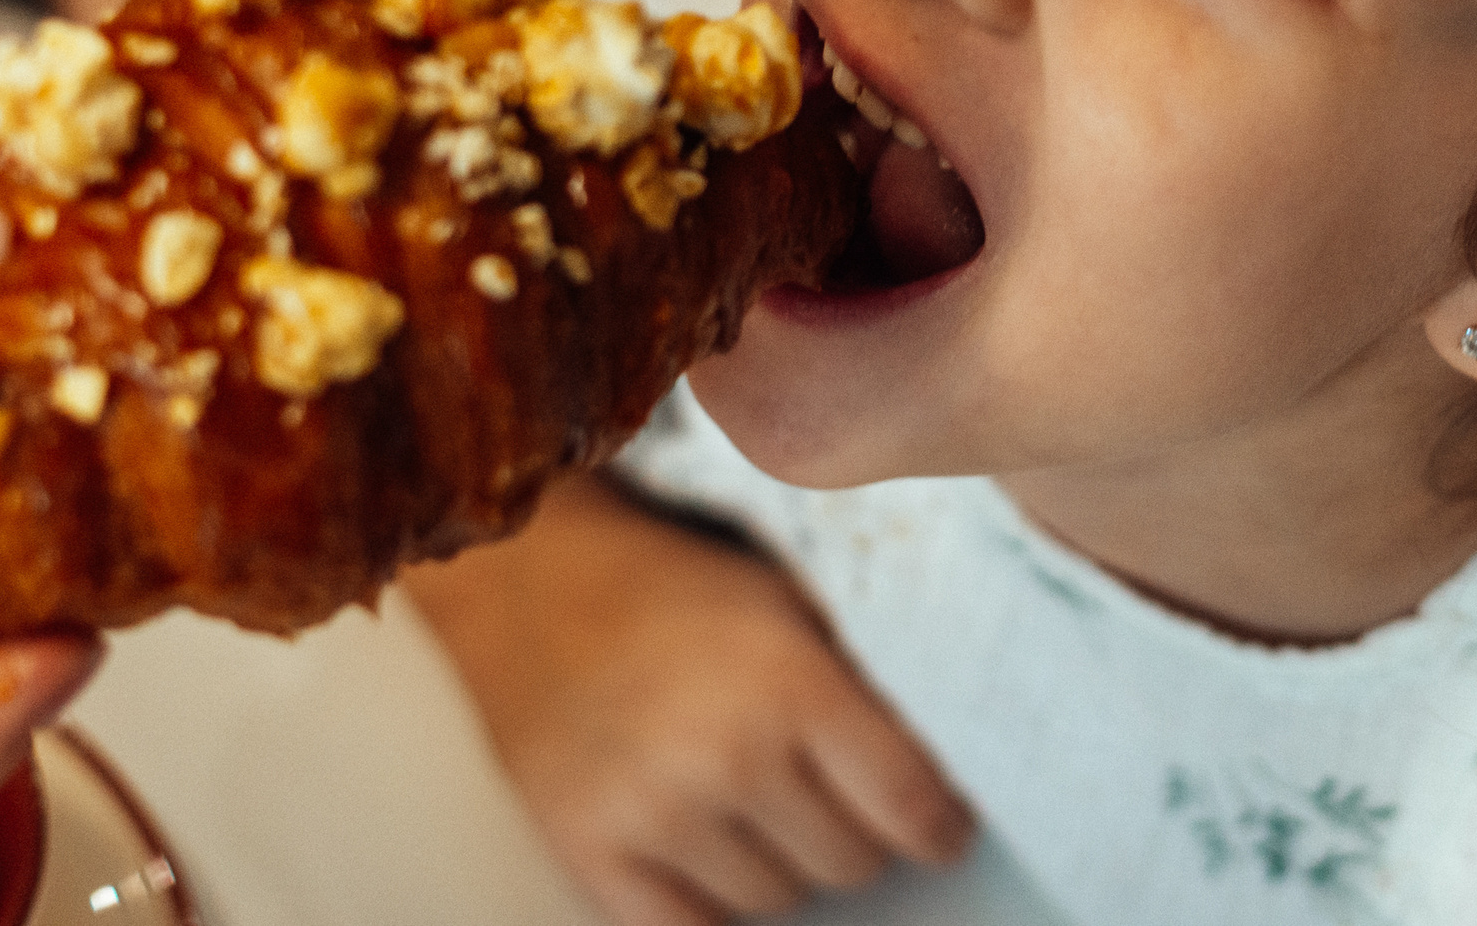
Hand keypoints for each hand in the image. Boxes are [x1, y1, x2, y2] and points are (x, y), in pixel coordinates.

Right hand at [406, 476, 973, 925]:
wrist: (530, 583)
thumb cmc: (674, 588)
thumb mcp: (787, 603)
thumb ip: (861, 683)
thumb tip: (946, 769)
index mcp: (788, 682)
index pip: (910, 806)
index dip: (940, 824)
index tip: (941, 825)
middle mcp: (724, 756)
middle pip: (850, 863)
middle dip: (856, 833)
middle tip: (829, 791)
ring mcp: (653, 815)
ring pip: (779, 904)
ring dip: (783, 864)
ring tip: (754, 800)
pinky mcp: (593, 854)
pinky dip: (714, 901)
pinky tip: (710, 844)